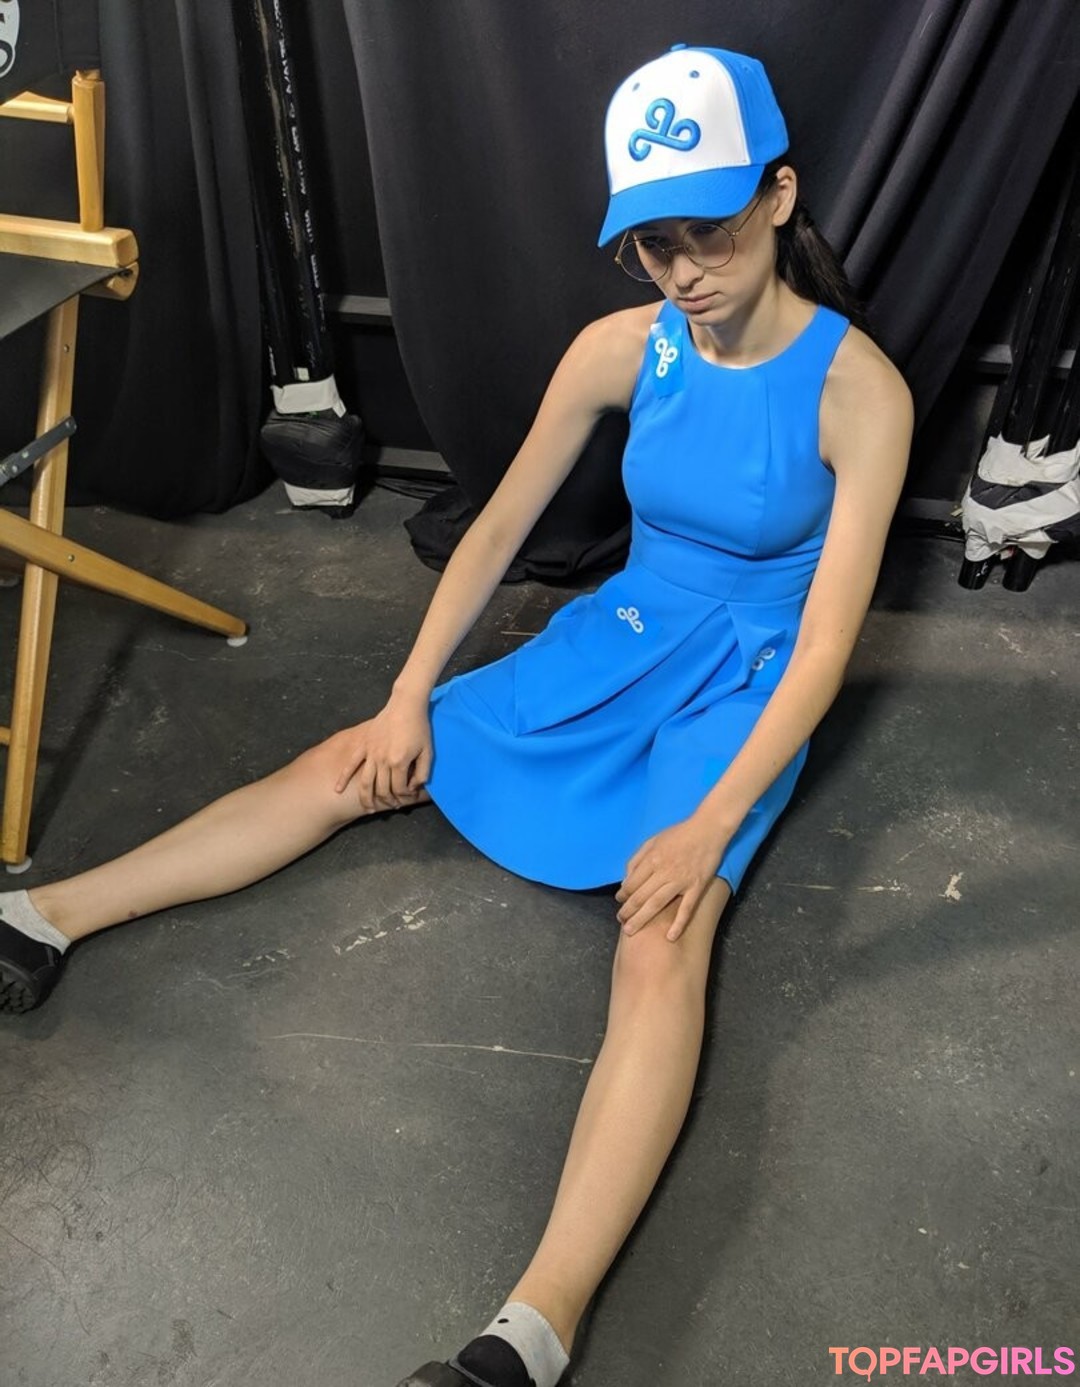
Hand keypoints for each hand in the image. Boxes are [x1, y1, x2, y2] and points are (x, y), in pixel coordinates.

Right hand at [333, 693, 431, 811]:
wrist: (405, 705)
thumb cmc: (419, 727)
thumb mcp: (428, 751)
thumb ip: (423, 772)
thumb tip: (414, 787)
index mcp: (399, 762)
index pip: (399, 788)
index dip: (405, 796)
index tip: (409, 797)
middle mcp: (382, 760)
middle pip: (382, 789)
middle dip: (389, 800)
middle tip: (393, 805)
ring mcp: (371, 753)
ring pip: (365, 782)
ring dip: (366, 798)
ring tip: (369, 809)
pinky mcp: (363, 745)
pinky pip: (351, 764)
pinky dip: (343, 778)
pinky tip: (338, 790)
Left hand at [614, 816, 728, 940]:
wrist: (707, 829)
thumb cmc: (679, 834)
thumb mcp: (653, 840)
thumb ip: (638, 858)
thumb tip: (626, 878)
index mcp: (652, 859)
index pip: (632, 883)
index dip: (623, 895)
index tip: (620, 902)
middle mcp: (664, 872)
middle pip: (640, 896)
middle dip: (627, 911)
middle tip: (621, 922)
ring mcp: (681, 881)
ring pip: (657, 904)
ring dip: (642, 919)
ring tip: (631, 930)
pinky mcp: (697, 887)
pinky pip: (686, 908)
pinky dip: (679, 924)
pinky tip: (670, 936)